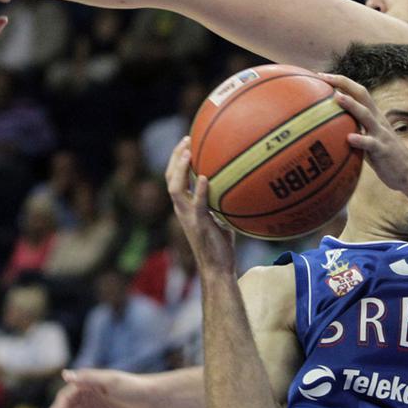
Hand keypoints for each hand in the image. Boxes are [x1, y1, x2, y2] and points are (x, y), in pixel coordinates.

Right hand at [165, 137, 234, 276]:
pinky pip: (197, 204)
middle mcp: (182, 209)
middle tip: (186, 139)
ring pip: (175, 188)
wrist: (217, 268)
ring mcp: (187, 216)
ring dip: (181, 168)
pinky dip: (199, 190)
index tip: (187, 142)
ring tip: (188, 152)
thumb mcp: (220, 218)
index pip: (175, 178)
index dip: (177, 159)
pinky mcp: (198, 224)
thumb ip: (220, 202)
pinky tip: (205, 177)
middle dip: (176, 156)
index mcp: (185, 206)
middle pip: (170, 177)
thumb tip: (236, 186)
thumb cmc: (221, 245)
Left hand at [318, 72, 407, 191]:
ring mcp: (381, 134)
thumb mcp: (369, 141)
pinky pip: (370, 143)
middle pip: (362, 94)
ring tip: (336, 97)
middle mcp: (378, 120)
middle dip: (343, 83)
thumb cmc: (385, 158)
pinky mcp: (383, 149)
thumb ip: (356, 132)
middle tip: (323, 77)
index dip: (341, 82)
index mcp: (374, 116)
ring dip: (351, 105)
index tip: (321, 76)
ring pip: (366, 115)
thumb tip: (332, 130)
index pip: (358, 92)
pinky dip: (360, 140)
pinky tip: (349, 138)